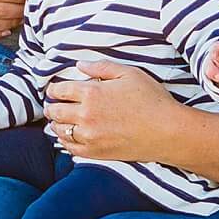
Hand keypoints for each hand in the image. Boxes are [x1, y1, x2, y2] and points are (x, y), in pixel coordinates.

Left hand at [44, 61, 183, 162]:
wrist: (167, 131)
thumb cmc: (151, 99)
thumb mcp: (128, 73)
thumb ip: (101, 67)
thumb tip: (80, 65)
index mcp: (91, 92)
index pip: (60, 90)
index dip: (54, 89)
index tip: (54, 90)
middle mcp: (85, 115)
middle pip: (55, 111)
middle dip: (51, 106)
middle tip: (52, 105)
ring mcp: (89, 136)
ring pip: (59, 131)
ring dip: (56, 124)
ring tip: (58, 121)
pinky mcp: (96, 153)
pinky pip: (71, 148)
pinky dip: (66, 142)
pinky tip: (68, 137)